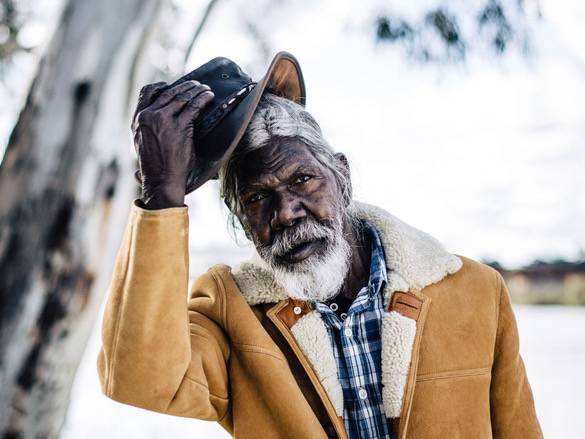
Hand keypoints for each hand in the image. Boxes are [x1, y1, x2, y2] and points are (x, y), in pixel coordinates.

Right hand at [131, 80, 213, 208]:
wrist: (161, 179)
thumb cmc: (155, 165)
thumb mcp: (142, 142)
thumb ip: (147, 127)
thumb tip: (156, 119)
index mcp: (138, 118)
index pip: (147, 92)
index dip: (162, 86)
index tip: (172, 85)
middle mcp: (148, 116)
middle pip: (169, 92)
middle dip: (185, 86)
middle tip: (196, 85)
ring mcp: (163, 119)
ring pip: (182, 96)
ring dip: (196, 90)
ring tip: (205, 90)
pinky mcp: (179, 126)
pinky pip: (194, 106)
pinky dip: (203, 99)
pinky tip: (209, 97)